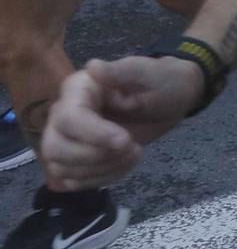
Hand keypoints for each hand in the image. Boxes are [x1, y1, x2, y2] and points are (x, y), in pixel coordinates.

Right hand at [41, 57, 202, 191]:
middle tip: (132, 147)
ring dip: (102, 169)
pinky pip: (74, 181)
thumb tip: (93, 67)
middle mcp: (64, 115)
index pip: (68, 118)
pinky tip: (125, 164)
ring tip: (134, 153)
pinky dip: (101, 179)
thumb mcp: (148, 72)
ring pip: (61, 168)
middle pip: (54, 148)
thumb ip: (121, 71)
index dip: (94, 134)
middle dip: (96, 156)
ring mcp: (66, 139)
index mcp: (78, 90)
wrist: (170, 100)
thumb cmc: (159, 81)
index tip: (126, 139)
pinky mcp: (75, 160)